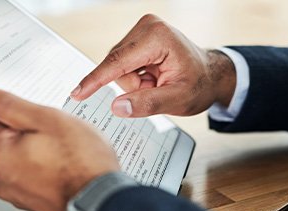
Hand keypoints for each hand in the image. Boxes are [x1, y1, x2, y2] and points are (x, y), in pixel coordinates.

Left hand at [0, 85, 119, 210]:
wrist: (104, 200)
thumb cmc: (81, 161)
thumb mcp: (46, 119)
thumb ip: (9, 105)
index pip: (4, 121)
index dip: (31, 116)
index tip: (48, 122)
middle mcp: (2, 180)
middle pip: (16, 142)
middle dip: (39, 136)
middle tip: (63, 139)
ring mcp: (19, 196)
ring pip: (30, 160)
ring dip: (47, 154)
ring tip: (70, 156)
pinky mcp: (37, 205)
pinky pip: (40, 178)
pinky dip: (53, 172)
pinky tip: (71, 170)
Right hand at [71, 14, 235, 117]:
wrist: (209, 76)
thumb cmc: (199, 85)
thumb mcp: (178, 99)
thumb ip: (147, 104)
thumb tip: (117, 107)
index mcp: (157, 37)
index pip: (118, 63)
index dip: (95, 81)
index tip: (77, 94)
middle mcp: (147, 27)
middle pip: (116, 65)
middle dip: (132, 86)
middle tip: (156, 89)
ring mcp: (142, 30)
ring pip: (117, 66)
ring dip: (133, 83)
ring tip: (157, 84)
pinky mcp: (138, 37)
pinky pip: (122, 64)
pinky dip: (134, 77)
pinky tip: (152, 78)